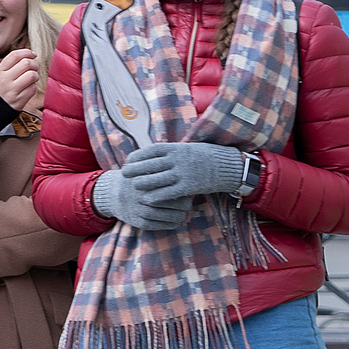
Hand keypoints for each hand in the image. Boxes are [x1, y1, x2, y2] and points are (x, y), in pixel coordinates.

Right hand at [0, 46, 43, 110]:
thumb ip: (8, 66)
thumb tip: (27, 56)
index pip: (14, 55)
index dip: (26, 52)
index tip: (32, 54)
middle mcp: (5, 80)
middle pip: (26, 63)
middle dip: (34, 64)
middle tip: (34, 68)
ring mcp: (12, 91)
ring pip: (32, 75)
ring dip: (35, 75)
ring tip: (32, 78)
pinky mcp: (19, 101)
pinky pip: (33, 89)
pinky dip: (33, 87)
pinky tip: (29, 88)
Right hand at [93, 166, 192, 230]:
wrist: (113, 194)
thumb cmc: (138, 179)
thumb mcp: (145, 169)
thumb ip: (161, 168)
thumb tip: (184, 170)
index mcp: (143, 180)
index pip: (167, 186)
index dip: (180, 189)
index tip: (186, 190)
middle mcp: (139, 195)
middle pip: (165, 201)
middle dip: (180, 204)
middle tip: (188, 203)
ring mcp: (136, 208)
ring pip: (161, 215)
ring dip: (176, 216)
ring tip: (184, 214)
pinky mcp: (135, 221)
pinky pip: (154, 225)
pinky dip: (167, 225)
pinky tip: (176, 222)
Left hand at [122, 139, 248, 200]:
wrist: (225, 166)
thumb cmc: (205, 156)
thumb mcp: (187, 148)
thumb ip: (171, 151)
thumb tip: (154, 153)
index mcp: (176, 148)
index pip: (150, 150)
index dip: (137, 156)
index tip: (128, 160)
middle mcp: (177, 159)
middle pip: (150, 164)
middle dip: (135, 169)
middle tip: (124, 173)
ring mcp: (182, 173)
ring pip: (156, 179)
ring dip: (142, 183)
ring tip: (133, 186)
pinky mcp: (188, 187)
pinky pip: (168, 192)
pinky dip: (156, 196)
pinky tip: (147, 200)